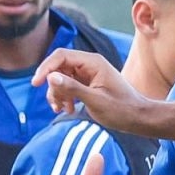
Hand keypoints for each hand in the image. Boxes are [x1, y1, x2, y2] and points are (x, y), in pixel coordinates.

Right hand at [34, 48, 150, 129]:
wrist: (138, 118)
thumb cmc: (121, 109)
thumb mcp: (95, 100)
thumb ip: (72, 88)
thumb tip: (50, 77)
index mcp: (93, 62)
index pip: (61, 56)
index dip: (46, 68)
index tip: (35, 84)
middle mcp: (89, 64)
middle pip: (59, 67)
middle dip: (53, 86)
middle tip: (56, 105)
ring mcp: (88, 74)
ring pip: (61, 78)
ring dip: (58, 94)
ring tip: (63, 109)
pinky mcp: (88, 84)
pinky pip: (69, 86)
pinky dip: (65, 97)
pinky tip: (68, 110)